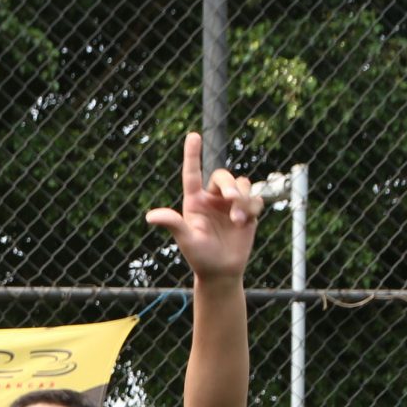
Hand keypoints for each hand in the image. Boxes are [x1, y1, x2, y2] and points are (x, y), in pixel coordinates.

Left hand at [146, 132, 262, 282]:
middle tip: (233, 200)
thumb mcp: (186, 240)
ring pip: (243, 185)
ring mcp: (230, 204)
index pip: (192, 174)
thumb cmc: (200, 257)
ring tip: (238, 221)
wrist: (222, 271)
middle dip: (230, 186)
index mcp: (194, 201)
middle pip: (224, 176)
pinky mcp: (247, 211)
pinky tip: (247, 223)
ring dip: (244, 200)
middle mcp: (212, 198)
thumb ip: (172, 224)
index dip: (192, 154)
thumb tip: (151, 216)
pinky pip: (256, 198)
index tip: (193, 135)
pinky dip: (253, 207)